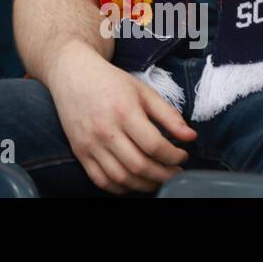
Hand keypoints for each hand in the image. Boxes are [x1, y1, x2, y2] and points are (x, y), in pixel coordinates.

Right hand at [49, 42, 195, 193]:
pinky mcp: (79, 151)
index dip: (174, 156)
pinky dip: (120, 188)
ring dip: (145, 185)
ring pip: (122, 178)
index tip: (182, 155)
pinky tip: (133, 181)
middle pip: (140, 166)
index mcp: (124, 111)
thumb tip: (191, 137)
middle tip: (175, 173)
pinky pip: (101, 180)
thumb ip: (168, 114)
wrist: (72, 73)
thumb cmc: (110, 81)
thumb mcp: (143, 91)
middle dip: (164, 175)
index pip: (155, 146)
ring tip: (157, 178)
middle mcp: (105, 130)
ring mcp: (90, 143)